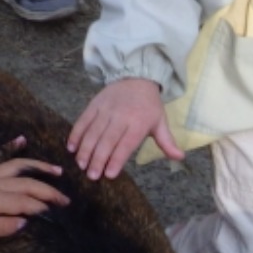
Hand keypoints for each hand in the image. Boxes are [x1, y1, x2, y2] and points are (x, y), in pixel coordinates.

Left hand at [0, 138, 68, 240]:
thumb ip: (1, 227)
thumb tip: (25, 222)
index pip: (27, 203)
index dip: (44, 207)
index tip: (59, 213)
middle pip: (29, 184)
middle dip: (50, 192)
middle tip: (66, 200)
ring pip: (19, 166)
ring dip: (39, 167)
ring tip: (58, 171)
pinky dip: (11, 147)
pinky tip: (22, 139)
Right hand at [66, 78, 182, 179]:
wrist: (137, 76)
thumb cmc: (149, 105)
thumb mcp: (161, 122)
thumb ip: (167, 142)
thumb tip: (180, 157)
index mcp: (139, 123)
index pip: (126, 144)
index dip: (117, 159)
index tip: (109, 174)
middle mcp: (121, 116)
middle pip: (107, 140)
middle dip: (98, 159)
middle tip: (91, 175)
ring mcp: (106, 110)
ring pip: (93, 132)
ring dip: (85, 149)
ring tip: (81, 165)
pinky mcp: (94, 104)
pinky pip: (83, 120)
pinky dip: (76, 134)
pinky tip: (71, 147)